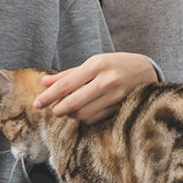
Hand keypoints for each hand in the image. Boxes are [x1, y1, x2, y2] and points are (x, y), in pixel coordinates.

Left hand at [33, 53, 157, 124]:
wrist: (146, 70)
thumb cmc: (115, 64)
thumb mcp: (92, 63)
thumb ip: (68, 74)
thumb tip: (44, 82)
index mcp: (96, 65)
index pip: (65, 84)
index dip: (48, 96)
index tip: (36, 103)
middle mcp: (106, 80)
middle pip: (73, 102)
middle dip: (58, 109)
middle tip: (52, 111)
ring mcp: (115, 96)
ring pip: (84, 114)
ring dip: (71, 115)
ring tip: (68, 109)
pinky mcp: (120, 108)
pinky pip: (95, 119)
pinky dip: (84, 118)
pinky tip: (82, 112)